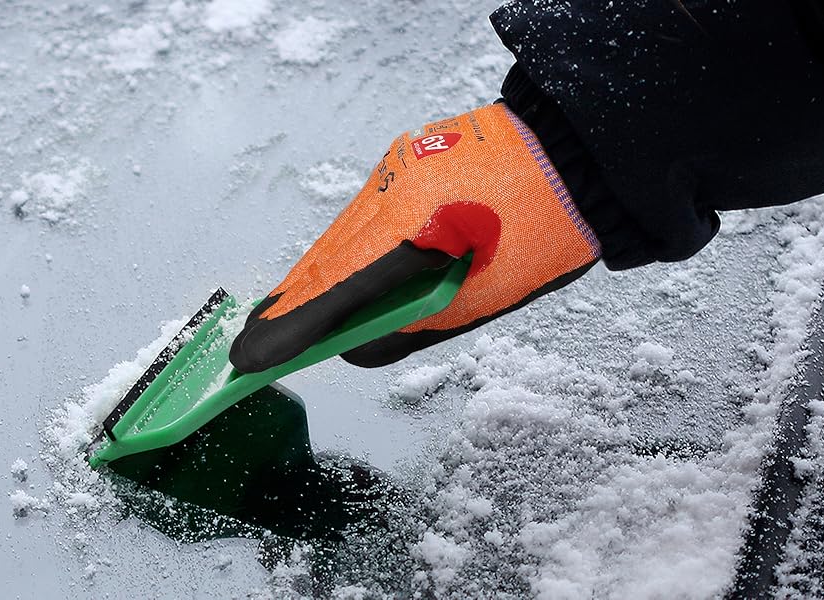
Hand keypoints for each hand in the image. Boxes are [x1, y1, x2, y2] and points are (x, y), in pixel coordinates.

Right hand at [229, 104, 600, 369]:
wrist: (576, 152)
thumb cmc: (544, 232)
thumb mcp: (484, 299)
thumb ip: (410, 328)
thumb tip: (349, 349)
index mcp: (421, 230)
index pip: (339, 289)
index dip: (291, 329)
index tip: (250, 357)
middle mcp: (394, 193)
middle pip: (324, 261)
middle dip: (286, 309)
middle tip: (247, 346)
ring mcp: (394, 171)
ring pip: (336, 236)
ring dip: (309, 281)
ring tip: (276, 320)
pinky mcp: (400, 162)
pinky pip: (357, 216)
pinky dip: (338, 251)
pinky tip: (324, 276)